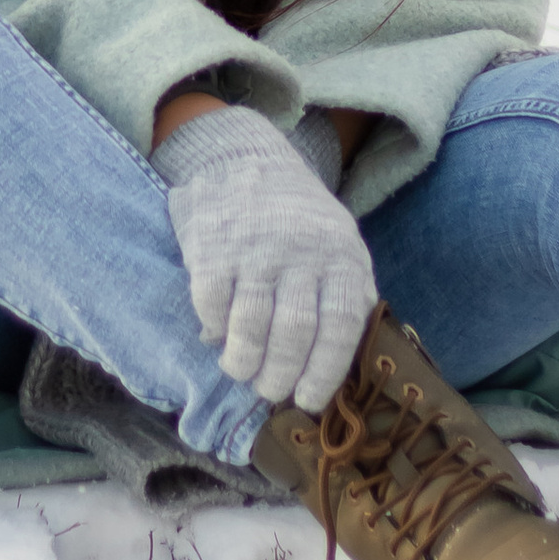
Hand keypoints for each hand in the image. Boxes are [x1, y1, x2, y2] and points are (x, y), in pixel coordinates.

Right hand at [154, 101, 376, 413]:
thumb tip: (337, 366)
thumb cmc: (299, 219)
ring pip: (250, 327)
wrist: (245, 158)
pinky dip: (213, 329)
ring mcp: (254, 249)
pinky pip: (211, 305)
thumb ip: (346, 297)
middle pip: (294, 333)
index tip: (308, 400)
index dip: (325, 372)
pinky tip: (217, 333)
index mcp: (341, 256)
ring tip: (242, 370)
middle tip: (270, 390)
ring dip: (244, 363)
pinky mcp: (212, 246)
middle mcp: (301, 252)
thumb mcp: (341, 246)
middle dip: (280, 376)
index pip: (340, 326)